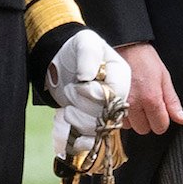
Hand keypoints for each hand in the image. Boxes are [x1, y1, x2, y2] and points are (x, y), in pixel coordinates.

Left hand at [46, 30, 131, 152]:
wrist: (61, 65)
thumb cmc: (76, 51)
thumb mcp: (84, 42)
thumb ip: (88, 54)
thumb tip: (87, 76)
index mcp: (121, 75)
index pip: (117, 93)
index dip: (96, 93)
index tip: (79, 82)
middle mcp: (117, 95)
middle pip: (108, 113)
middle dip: (84, 105)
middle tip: (71, 89)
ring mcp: (106, 112)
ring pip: (99, 129)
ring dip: (79, 120)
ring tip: (69, 105)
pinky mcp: (94, 126)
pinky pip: (93, 141)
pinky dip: (81, 139)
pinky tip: (72, 127)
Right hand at [116, 42, 182, 134]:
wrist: (124, 46)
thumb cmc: (145, 59)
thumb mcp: (164, 77)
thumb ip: (172, 101)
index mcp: (151, 99)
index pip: (160, 127)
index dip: (162, 119)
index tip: (159, 108)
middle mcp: (134, 105)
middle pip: (144, 129)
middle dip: (148, 120)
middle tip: (146, 103)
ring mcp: (119, 104)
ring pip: (130, 126)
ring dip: (134, 118)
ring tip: (135, 100)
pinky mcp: (109, 102)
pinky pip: (118, 119)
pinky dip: (123, 114)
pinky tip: (126, 101)